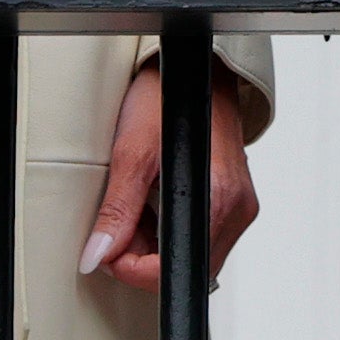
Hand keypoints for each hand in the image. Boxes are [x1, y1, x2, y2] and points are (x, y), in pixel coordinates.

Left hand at [82, 61, 267, 286]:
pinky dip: (174, 226)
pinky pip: (201, 234)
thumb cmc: (170, 97)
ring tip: (143, 201)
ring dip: (157, 242)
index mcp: (217, 200)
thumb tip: (99, 252)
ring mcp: (240, 206)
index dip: (131, 268)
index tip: (108, 250)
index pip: (173, 271)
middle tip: (120, 222)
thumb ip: (117, 211)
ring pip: (191, 253)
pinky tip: (162, 199)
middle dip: (142, 255)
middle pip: (183, 265)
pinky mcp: (236, 200)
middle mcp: (236, 209)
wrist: (197, 68)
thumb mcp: (132, 152)